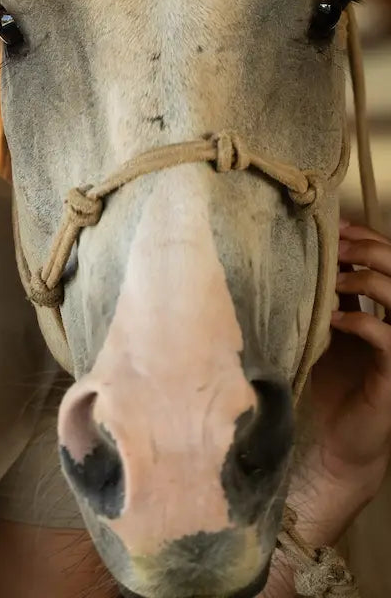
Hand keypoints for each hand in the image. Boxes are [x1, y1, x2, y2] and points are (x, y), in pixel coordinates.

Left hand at [286, 219, 390, 545]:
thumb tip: (286, 254)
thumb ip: (313, 296)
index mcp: (377, 306)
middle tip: (334, 244)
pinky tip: (335, 318)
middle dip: (366, 248)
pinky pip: (390, 337)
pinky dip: (362, 320)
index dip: (362, 235)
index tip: (331, 224)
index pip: (383, 256)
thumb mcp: (314, 328)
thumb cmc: (319, 382)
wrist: (330, 442)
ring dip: (364, 278)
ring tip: (333, 279)